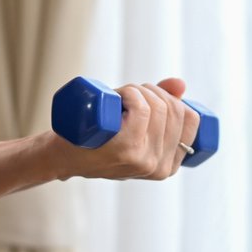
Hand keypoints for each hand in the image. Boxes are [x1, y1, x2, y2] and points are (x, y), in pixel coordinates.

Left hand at [56, 77, 200, 181]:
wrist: (60, 156)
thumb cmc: (97, 141)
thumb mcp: (135, 130)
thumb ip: (160, 110)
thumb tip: (180, 84)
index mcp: (169, 165)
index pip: (192, 119)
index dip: (172, 98)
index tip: (149, 97)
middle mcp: (161, 167)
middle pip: (174, 109)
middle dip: (150, 91)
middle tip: (126, 95)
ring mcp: (144, 160)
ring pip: (157, 106)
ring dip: (136, 90)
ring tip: (119, 98)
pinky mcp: (126, 149)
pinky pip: (142, 109)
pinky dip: (130, 94)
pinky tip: (118, 97)